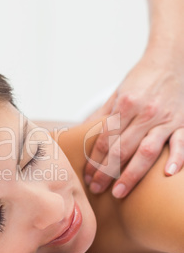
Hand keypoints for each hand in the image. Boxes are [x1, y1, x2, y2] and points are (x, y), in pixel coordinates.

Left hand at [84, 47, 183, 197]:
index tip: (87, 176)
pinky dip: (177, 158)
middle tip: (96, 188)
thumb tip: (79, 132)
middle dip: (106, 172)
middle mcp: (145, 112)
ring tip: (118, 192)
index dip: (93, 160)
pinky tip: (166, 174)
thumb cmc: (141, 79)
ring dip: (131, 174)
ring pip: (146, 151)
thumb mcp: (117, 93)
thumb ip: (102, 115)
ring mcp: (166, 118)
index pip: (104, 139)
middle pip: (121, 149)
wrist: (171, 60)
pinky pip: (181, 143)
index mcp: (125, 104)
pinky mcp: (183, 122)